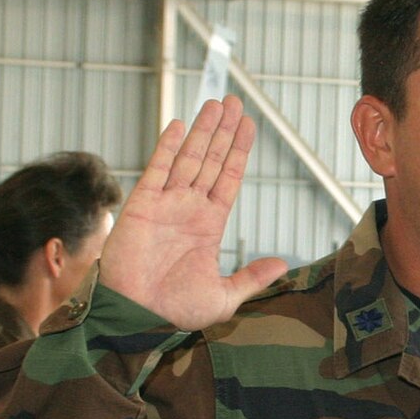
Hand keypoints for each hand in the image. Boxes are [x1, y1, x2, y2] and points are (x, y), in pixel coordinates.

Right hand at [97, 96, 286, 330]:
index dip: (238, 152)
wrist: (138, 316)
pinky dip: (168, 147)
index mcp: (208, 225)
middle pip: (211, 160)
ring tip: (217, 103)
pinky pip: (157, 169)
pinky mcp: (141, 205)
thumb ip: (251, 277)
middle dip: (223, 132)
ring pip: (188, 158)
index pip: (228, 179)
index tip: (249, 126)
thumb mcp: (224, 296)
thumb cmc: (176, 310)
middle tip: (235, 102)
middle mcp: (188, 209)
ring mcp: (165, 204)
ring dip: (203, 131)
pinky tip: (180, 125)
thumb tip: (281, 264)